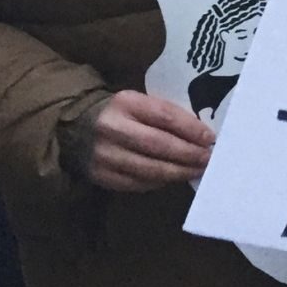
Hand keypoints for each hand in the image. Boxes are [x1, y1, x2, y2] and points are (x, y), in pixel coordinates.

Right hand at [74, 91, 214, 191]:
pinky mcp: (99, 175)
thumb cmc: (122, 114)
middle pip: (158, 145)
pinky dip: (158, 182)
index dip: (191, 129)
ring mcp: (103, 154)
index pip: (165, 116)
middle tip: (208, 159)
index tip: (209, 139)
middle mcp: (112, 127)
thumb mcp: (140, 102)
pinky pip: (136, 183)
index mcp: (126, 102)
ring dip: (178, 172)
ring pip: (148, 169)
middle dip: (188, 154)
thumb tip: (201, 135)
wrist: (76, 128)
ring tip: (196, 171)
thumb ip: (165, 114)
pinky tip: (172, 178)